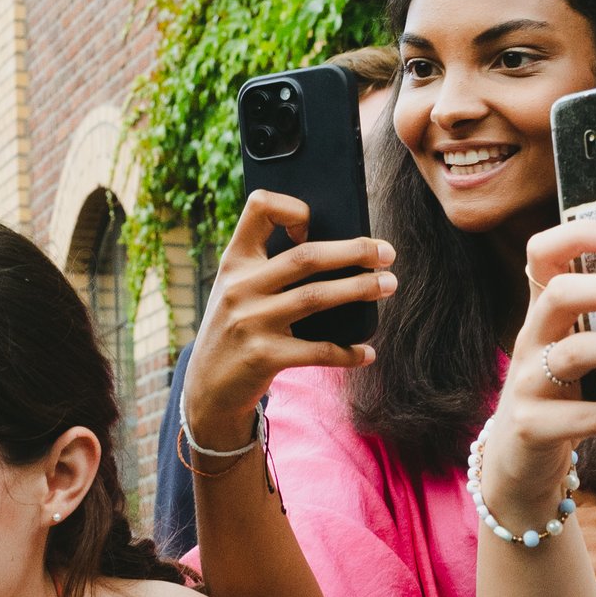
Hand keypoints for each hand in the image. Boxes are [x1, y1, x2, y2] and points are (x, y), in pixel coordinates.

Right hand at [180, 191, 396, 448]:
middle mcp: (240, 287)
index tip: (316, 225)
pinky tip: (367, 352)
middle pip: (306, 256)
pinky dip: (348, 352)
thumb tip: (339, 251)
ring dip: (360, 289)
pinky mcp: (264, 357)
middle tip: (386, 252)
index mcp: (235, 262)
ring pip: (316, 297)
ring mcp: (251, 322)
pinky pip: (318, 350)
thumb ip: (269, 269)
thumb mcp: (237, 291)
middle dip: (354, 250)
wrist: (207, 388)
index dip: (293, 208)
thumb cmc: (236, 331)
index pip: (259, 208)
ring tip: (388, 285)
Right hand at [472, 218, 595, 538]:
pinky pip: (584, 416)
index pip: (542, 254)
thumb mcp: (580, 352)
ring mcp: (524, 384)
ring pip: (574, 353)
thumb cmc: (568, 400)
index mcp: (543, 315)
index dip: (577, 235)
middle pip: (558, 294)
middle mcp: (528, 341)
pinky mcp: (531, 427)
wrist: (520, 467)